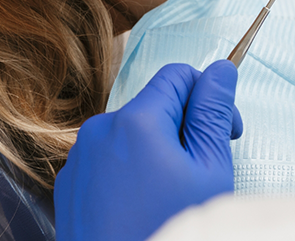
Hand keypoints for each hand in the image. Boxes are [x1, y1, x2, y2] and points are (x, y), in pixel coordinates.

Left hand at [54, 60, 242, 240]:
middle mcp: (100, 130)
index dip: (208, 95)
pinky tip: (143, 205)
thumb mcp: (208, 171)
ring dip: (157, 149)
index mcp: (136, 120)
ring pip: (132, 132)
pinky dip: (130, 170)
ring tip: (170, 194)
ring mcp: (80, 158)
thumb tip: (222, 69)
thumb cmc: (169, 232)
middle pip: (155, 105)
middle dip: (184, 126)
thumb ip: (213, 112)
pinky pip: (108, 158)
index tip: (224, 127)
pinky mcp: (70, 184)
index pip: (178, 75)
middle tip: (202, 169)